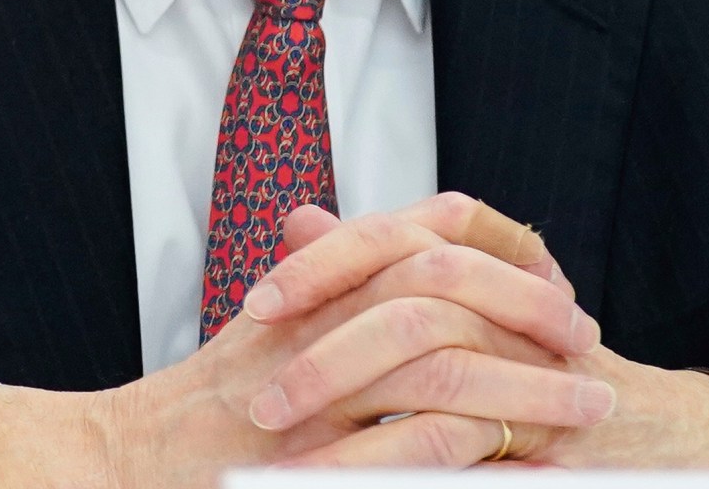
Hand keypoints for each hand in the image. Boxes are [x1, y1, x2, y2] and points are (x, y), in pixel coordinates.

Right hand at [0, 193, 610, 488]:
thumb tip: (373, 259)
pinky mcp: (311, 460)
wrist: (120, 464)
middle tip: (589, 354)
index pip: (422, 243)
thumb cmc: (194, 416)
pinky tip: (517, 458)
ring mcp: (310, 394)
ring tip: (583, 412)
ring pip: (444, 369)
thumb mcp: (267, 338)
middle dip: (529, 323)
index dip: (501, 267)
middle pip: (445, 294)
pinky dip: (475, 452)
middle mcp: (312, 328)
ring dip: (526, 390)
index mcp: (309, 291)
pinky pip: (412, 444)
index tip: (558, 301)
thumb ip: (324, 291)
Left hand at [254, 212, 708, 472]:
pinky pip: (474, 436)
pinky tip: (357, 477)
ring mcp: (543, 358)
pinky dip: (408, 458)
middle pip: (415, 289)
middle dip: (330, 346)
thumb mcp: (458, 306)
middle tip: (260, 395)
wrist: (652, 433)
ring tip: (292, 452)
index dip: (328, 263)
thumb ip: (382, 265)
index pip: (399, 233)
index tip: (258, 302)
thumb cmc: (537, 367)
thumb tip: (300, 220)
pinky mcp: (557, 422)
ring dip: (359, 404)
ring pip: (440, 359)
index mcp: (490, 255)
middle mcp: (520, 293)